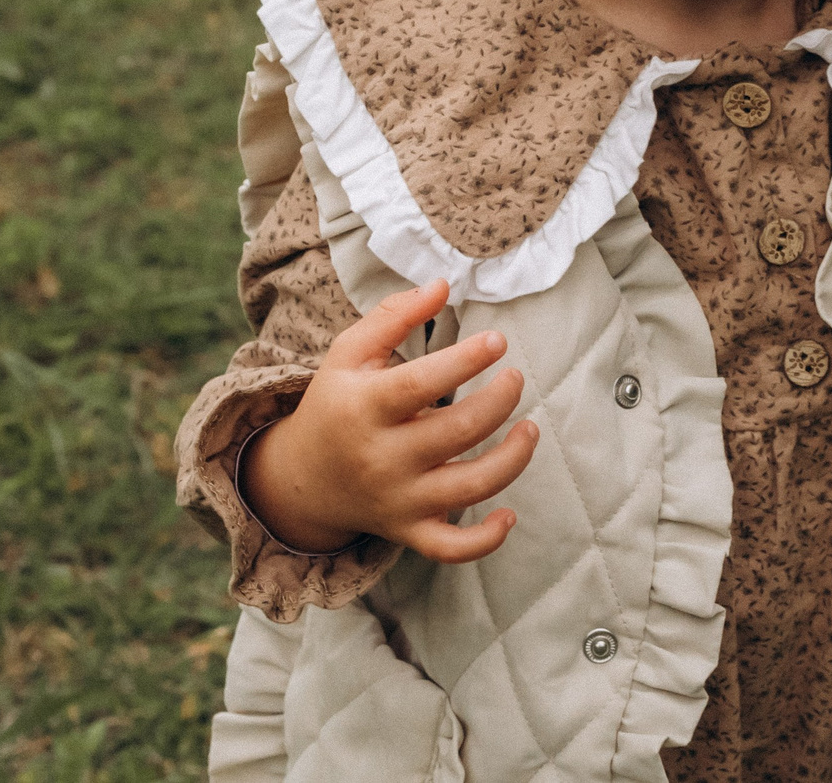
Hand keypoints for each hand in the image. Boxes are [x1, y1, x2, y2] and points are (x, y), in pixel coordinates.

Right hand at [240, 278, 537, 561]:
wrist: (300, 478)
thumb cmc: (336, 403)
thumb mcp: (348, 353)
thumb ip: (394, 315)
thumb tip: (443, 283)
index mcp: (364, 407)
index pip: (421, 383)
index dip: (466, 360)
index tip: (498, 340)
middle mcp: (381, 457)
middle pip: (457, 431)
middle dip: (500, 401)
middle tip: (517, 378)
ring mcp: (397, 499)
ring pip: (468, 488)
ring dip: (512, 458)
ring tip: (530, 428)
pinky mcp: (408, 529)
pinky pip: (449, 548)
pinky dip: (484, 540)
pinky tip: (509, 513)